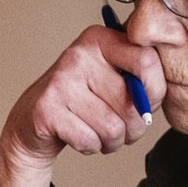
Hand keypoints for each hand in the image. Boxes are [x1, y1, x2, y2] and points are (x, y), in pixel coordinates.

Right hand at [0, 24, 165, 186]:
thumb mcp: (112, 77)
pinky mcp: (47, 109)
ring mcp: (61, 81)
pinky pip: (90, 140)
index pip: (146, 60)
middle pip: (132, 102)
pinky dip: (92, 147)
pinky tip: (82, 138)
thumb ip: (140, 76)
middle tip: (123, 128)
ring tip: (102, 135)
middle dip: (134, 127)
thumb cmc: (82, 100)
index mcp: (100, 39)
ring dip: (113, 141)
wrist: (32, 120)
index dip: (155, 90)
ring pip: (113, 127)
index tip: (146, 103)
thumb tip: (154, 99)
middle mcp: (79, 54)